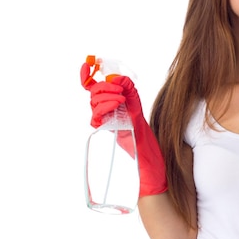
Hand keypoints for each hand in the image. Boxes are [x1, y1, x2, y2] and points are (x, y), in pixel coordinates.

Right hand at [80, 62, 167, 196]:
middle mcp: (107, 119)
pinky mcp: (110, 135)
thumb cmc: (148, 149)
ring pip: (94, 104)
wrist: (152, 173)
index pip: (94, 91)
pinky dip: (104, 108)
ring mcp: (108, 127)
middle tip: (119, 93)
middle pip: (93, 94)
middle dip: (104, 88)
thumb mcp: (141, 116)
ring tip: (121, 101)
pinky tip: (115, 107)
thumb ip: (131, 98)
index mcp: (113, 112)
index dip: (87, 77)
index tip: (86, 64)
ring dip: (106, 97)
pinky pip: (97, 118)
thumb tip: (122, 80)